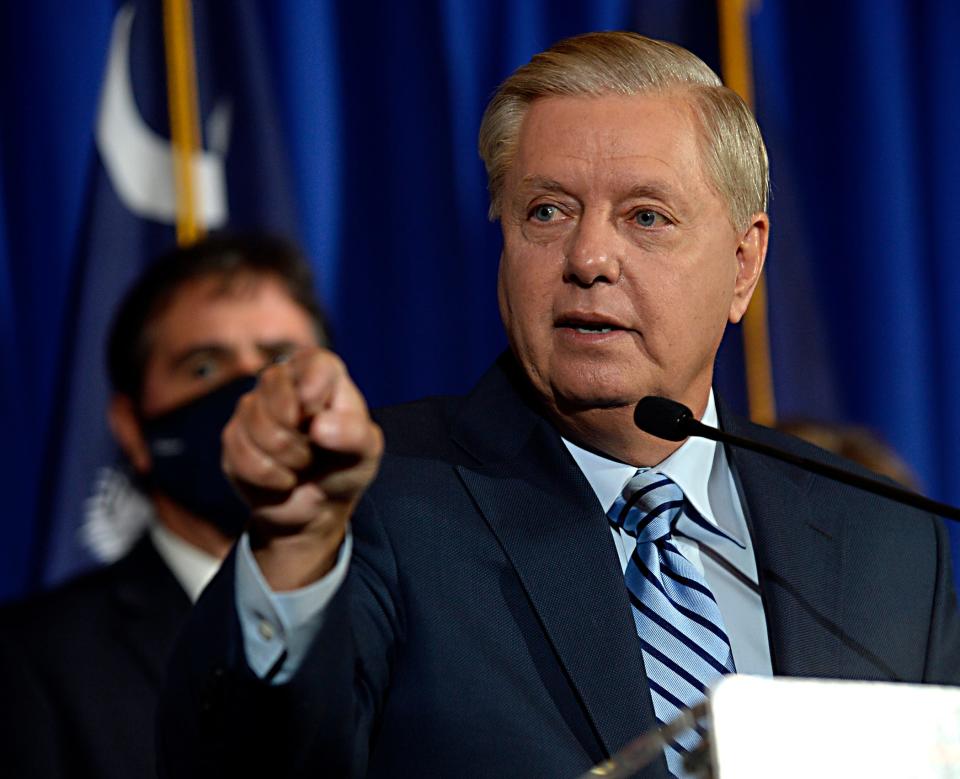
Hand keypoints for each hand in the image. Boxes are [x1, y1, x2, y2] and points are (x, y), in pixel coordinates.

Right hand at [222, 348, 382, 589]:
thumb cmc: (345, 466)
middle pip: (275, 386)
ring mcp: (254, 407)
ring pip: (257, 422)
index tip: (316, 413)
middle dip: (300, 432)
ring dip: (287, 457)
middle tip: (315, 450)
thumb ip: (353, 434)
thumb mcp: (366, 452)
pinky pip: (241, 451)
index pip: (314, 362)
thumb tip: (319, 426)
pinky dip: (268, 475)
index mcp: (321, 372)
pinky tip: (283, 479)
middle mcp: (284, 381)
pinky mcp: (233, 436)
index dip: (314, 387)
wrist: (317, 507)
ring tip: (303, 464)